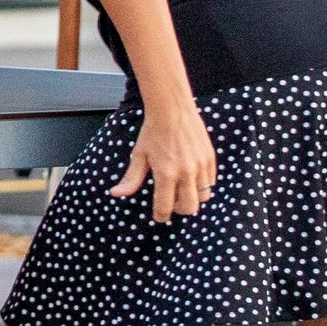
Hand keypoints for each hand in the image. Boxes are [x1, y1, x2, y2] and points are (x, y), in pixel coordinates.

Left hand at [110, 102, 218, 222]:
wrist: (172, 110)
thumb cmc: (152, 132)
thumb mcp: (139, 156)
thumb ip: (131, 179)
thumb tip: (116, 194)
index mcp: (166, 174)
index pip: (165, 207)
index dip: (160, 215)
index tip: (158, 215)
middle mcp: (186, 172)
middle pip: (189, 208)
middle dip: (179, 210)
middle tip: (171, 203)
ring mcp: (200, 166)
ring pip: (203, 197)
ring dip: (193, 198)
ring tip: (182, 190)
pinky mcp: (210, 159)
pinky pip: (211, 182)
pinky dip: (202, 185)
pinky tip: (191, 178)